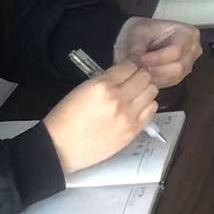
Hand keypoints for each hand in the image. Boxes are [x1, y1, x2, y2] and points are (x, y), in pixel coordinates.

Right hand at [42, 61, 157, 174]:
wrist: (60, 148)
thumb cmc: (66, 119)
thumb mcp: (83, 89)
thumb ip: (106, 79)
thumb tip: (124, 73)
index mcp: (102, 86)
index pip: (130, 65)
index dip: (130, 66)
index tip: (128, 70)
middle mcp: (118, 99)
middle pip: (145, 76)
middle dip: (139, 76)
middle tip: (132, 82)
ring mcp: (128, 116)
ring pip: (152, 91)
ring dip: (145, 90)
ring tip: (135, 95)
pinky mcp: (133, 130)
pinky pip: (152, 109)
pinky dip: (147, 105)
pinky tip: (137, 108)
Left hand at [113, 17, 202, 88]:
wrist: (143, 38)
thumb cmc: (144, 31)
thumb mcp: (138, 33)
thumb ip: (138, 46)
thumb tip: (137, 59)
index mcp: (188, 33)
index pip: (177, 50)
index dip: (158, 58)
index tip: (141, 59)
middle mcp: (193, 50)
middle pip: (179, 66)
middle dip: (157, 69)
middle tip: (140, 67)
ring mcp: (189, 64)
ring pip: (175, 77)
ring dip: (156, 76)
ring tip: (141, 71)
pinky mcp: (181, 75)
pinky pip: (171, 83)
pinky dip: (157, 81)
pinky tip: (146, 76)